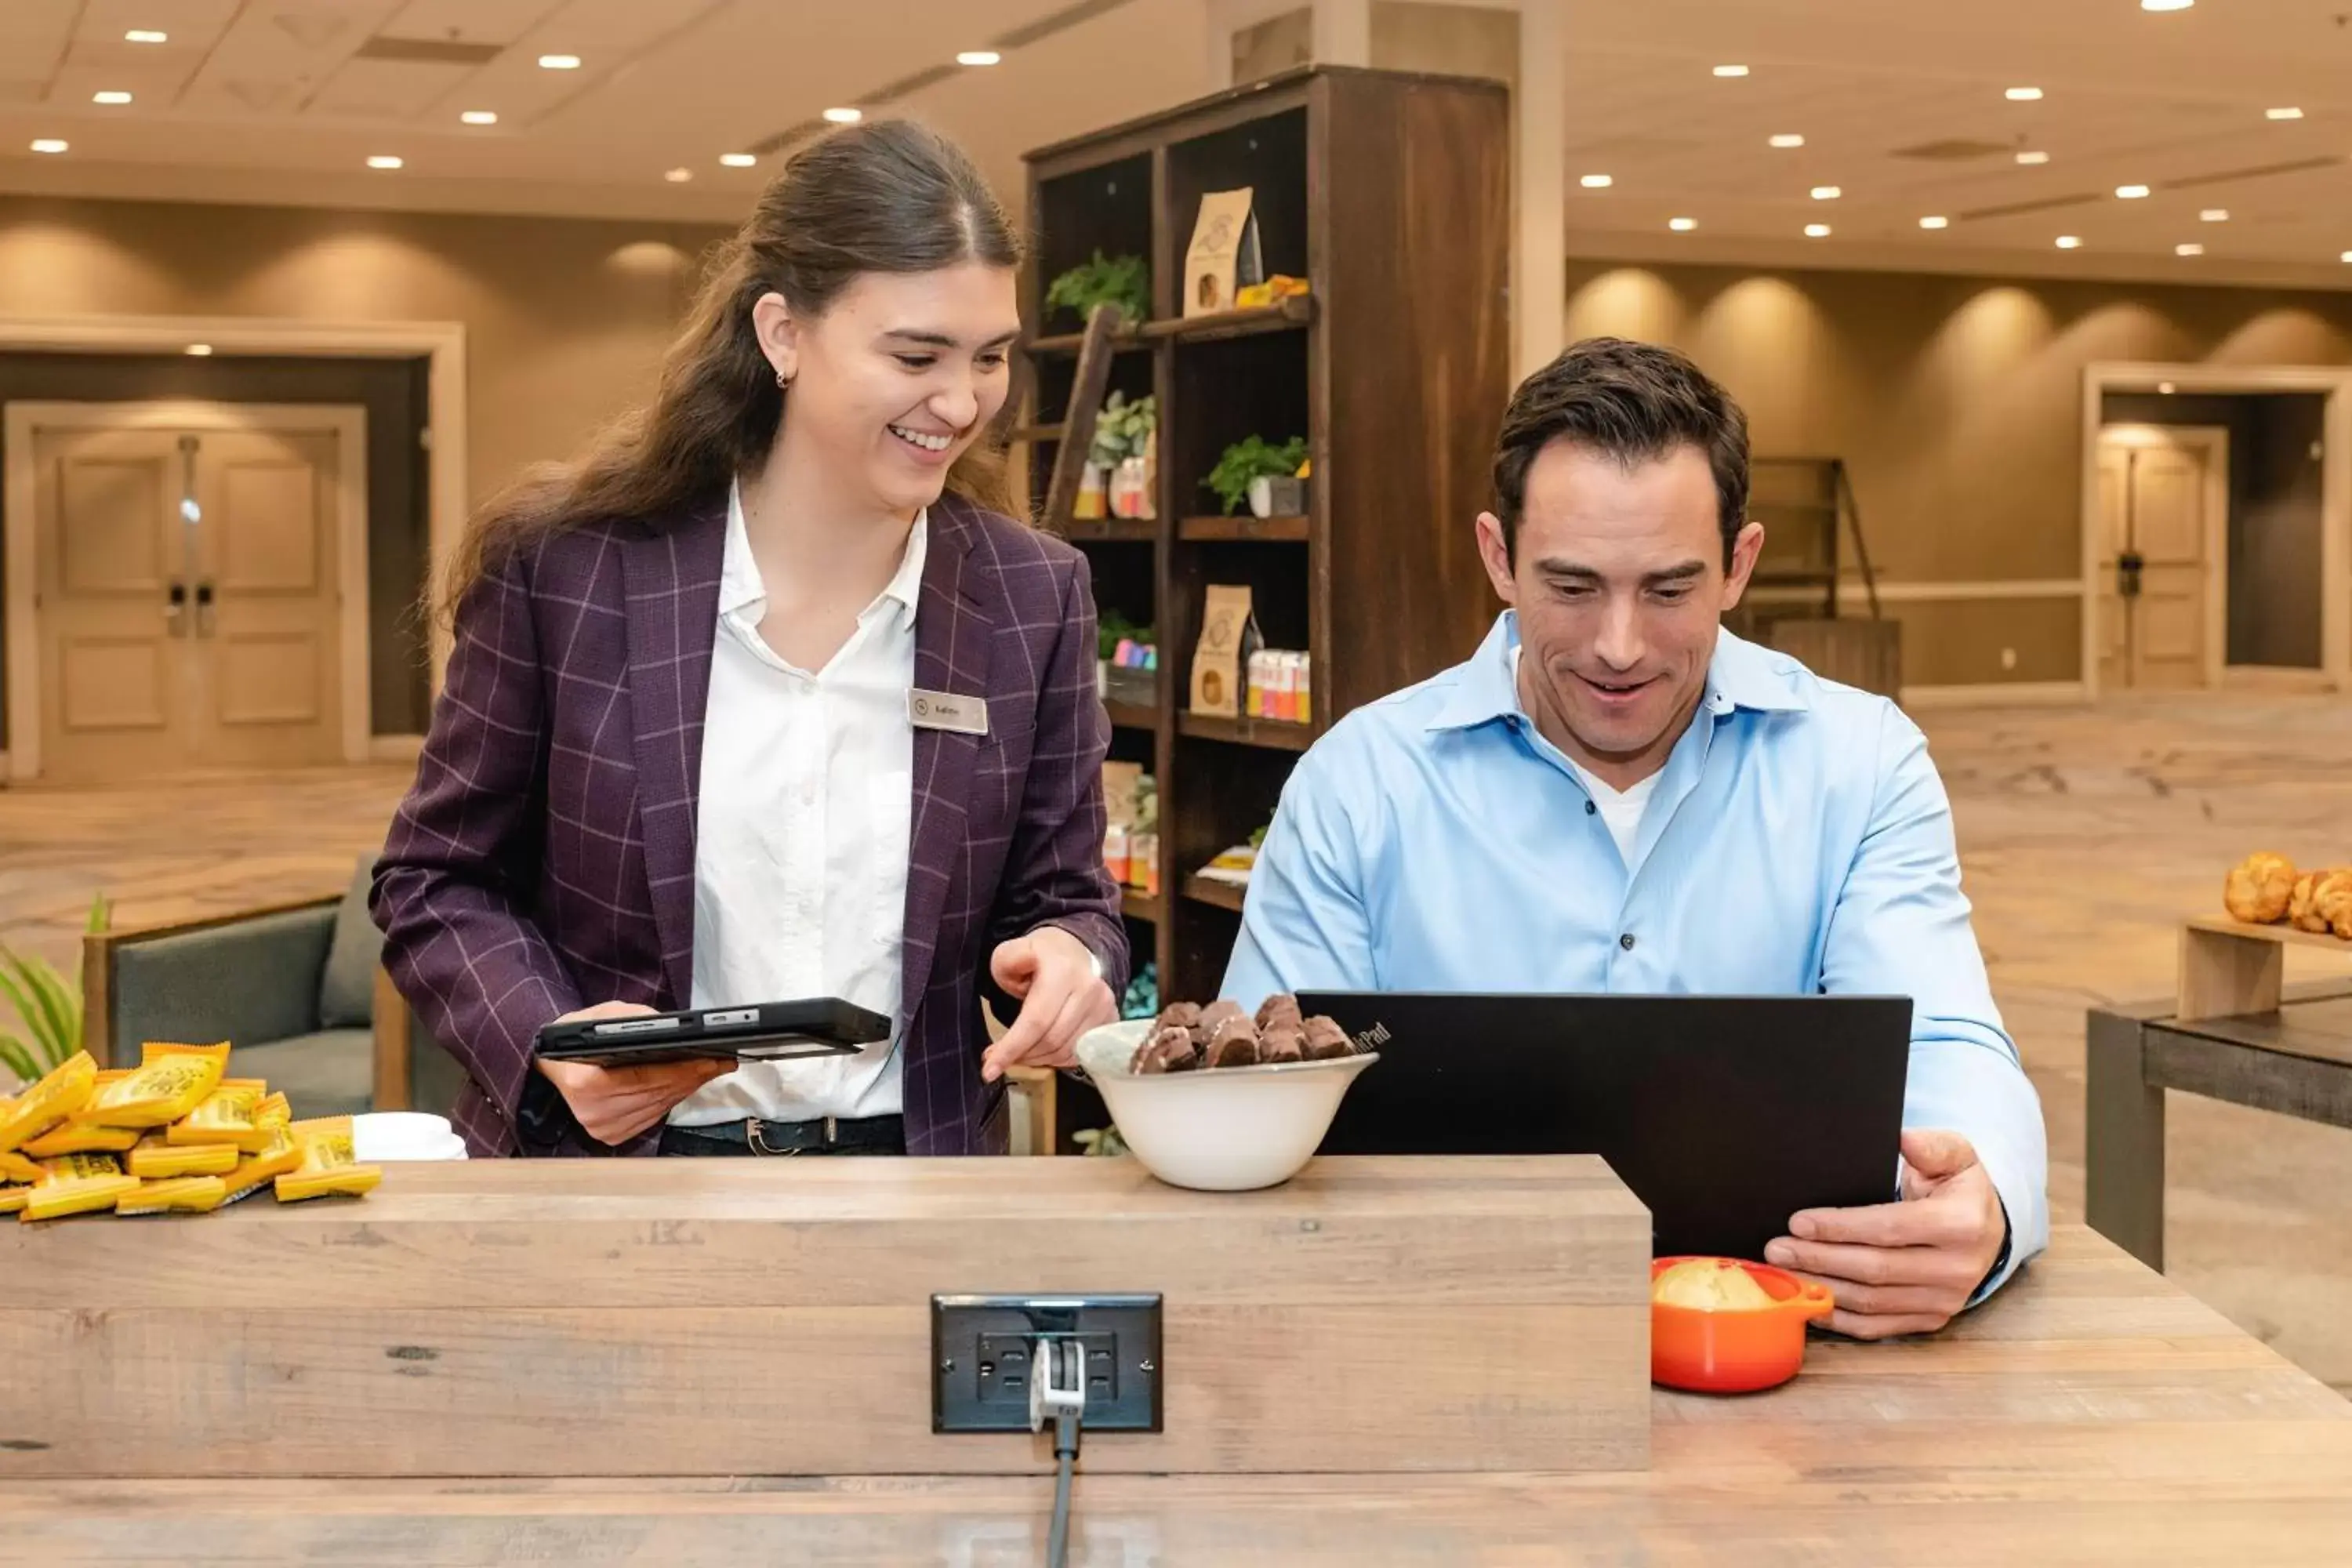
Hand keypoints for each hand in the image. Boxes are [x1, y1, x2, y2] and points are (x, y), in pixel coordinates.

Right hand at [534, 1002, 733, 1146]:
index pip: (647, 1077)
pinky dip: (672, 1099)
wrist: (546, 1064)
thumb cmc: (572, 1036)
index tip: (714, 1059)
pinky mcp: (610, 1136)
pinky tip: (687, 1084)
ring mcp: (602, 1128)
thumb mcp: (600, 1015)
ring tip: (711, 1069)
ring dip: (687, 1088)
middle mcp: (594, 1112)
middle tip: (723, 1061)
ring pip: (659, 1107)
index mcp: (586, 1083)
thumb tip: (672, 1028)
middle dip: (694, 1075)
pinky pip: (652, 1117)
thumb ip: (634, 1018)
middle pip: (658, 1094)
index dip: (684, 1068)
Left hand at [981, 927, 1116, 1082]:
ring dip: (1037, 1059)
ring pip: (1066, 1052)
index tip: (990, 1070)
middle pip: (1051, 1041)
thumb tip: (1012, 988)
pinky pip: (1080, 1054)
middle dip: (1021, 1055)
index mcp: (1063, 971)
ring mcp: (1104, 1007)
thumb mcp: (1012, 950)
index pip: (1036, 1021)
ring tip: (1019, 1052)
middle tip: (997, 1058)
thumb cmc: (1042, 955)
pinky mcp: (1110, 1021)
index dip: (1011, 1048)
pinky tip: (1041, 1050)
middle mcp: (1089, 990)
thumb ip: (1005, 963)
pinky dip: (1055, 1058)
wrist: (1077, 952)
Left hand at [1762, 1128, 2007, 1339]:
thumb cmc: (1959, 1189)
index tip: (1798, 1222)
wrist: (1987, 1230)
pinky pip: (1877, 1327)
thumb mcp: (1954, 1156)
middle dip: (1818, 1258)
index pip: (1888, 1227)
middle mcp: (1958, 1269)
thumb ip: (1930, 1146)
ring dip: (1821, 1288)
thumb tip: (1902, 1139)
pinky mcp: (1932, 1320)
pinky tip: (1809, 1302)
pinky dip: (1839, 1318)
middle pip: (1874, 1269)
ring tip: (1782, 1272)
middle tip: (1776, 1248)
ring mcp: (1945, 1300)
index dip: (1839, 1226)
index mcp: (1962, 1224)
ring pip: (1871, 1302)